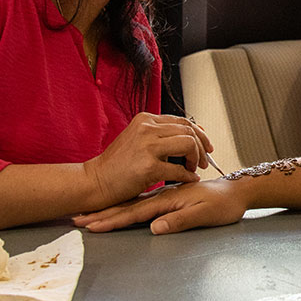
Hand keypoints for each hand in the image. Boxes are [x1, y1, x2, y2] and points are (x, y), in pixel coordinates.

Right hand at [73, 179, 248, 233]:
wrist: (237, 191)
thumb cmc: (224, 204)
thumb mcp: (205, 214)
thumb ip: (181, 220)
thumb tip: (154, 228)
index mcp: (169, 199)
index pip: (136, 212)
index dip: (113, 220)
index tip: (92, 225)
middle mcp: (164, 197)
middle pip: (128, 207)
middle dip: (103, 214)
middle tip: (79, 219)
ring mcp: (166, 198)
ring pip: (133, 204)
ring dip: (111, 211)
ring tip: (91, 215)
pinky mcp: (170, 200)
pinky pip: (144, 204)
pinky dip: (128, 209)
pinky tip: (119, 212)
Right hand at [83, 112, 213, 207]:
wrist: (93, 181)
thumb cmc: (118, 165)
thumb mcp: (139, 140)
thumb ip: (162, 135)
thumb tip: (195, 131)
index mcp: (145, 119)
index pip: (183, 121)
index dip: (199, 134)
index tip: (207, 147)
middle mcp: (146, 128)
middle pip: (189, 131)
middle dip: (202, 147)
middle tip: (204, 161)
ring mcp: (147, 146)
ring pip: (188, 144)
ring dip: (196, 158)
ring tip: (194, 168)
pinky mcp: (148, 166)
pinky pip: (179, 169)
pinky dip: (188, 175)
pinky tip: (189, 179)